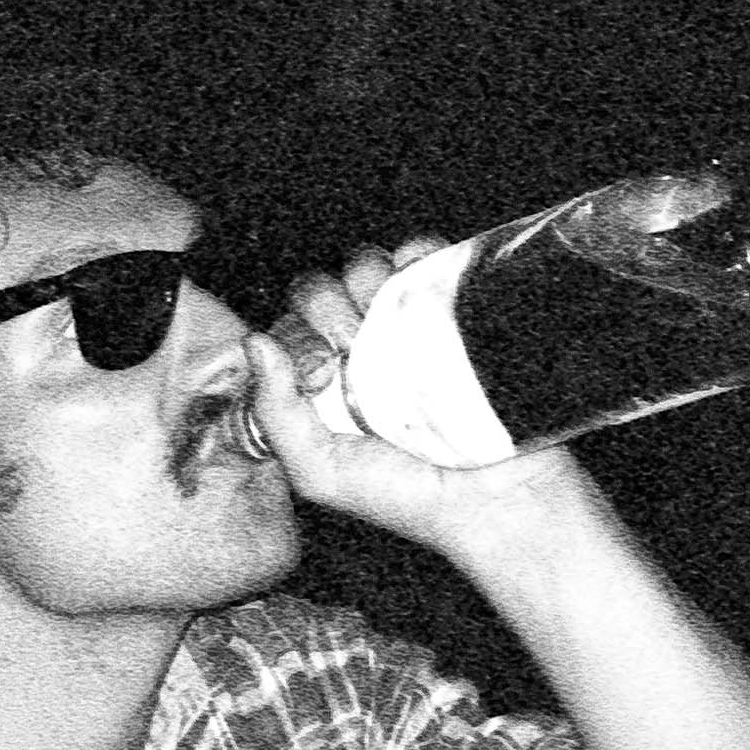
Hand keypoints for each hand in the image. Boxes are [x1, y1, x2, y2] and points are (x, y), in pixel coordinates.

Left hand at [244, 243, 610, 563]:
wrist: (493, 496)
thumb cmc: (406, 495)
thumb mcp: (320, 471)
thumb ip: (275, 412)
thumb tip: (255, 342)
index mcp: (325, 383)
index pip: (289, 328)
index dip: (296, 336)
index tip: (324, 369)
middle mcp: (362, 350)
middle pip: (321, 290)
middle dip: (327, 307)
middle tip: (356, 348)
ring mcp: (407, 325)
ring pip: (366, 266)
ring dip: (368, 281)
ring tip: (391, 326)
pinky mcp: (452, 305)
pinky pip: (422, 254)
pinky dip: (415, 255)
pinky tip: (418, 288)